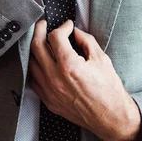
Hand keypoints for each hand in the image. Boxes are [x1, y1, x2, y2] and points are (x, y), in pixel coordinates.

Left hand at [28, 19, 141, 140]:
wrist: (110, 116)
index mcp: (69, 66)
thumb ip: (86, 41)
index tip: (67, 26)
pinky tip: (41, 62)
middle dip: (40, 30)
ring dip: (35, 49)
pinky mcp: (48, 100)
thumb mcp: (101, 59)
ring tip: (41, 41)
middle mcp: (55, 78)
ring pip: (31, 63)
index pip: (55, 37)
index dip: (62, 27)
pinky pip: (33, 80)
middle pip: (37, 46)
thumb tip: (76, 32)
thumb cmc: (108, 90)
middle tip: (44, 25)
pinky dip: (35, 67)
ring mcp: (49, 90)